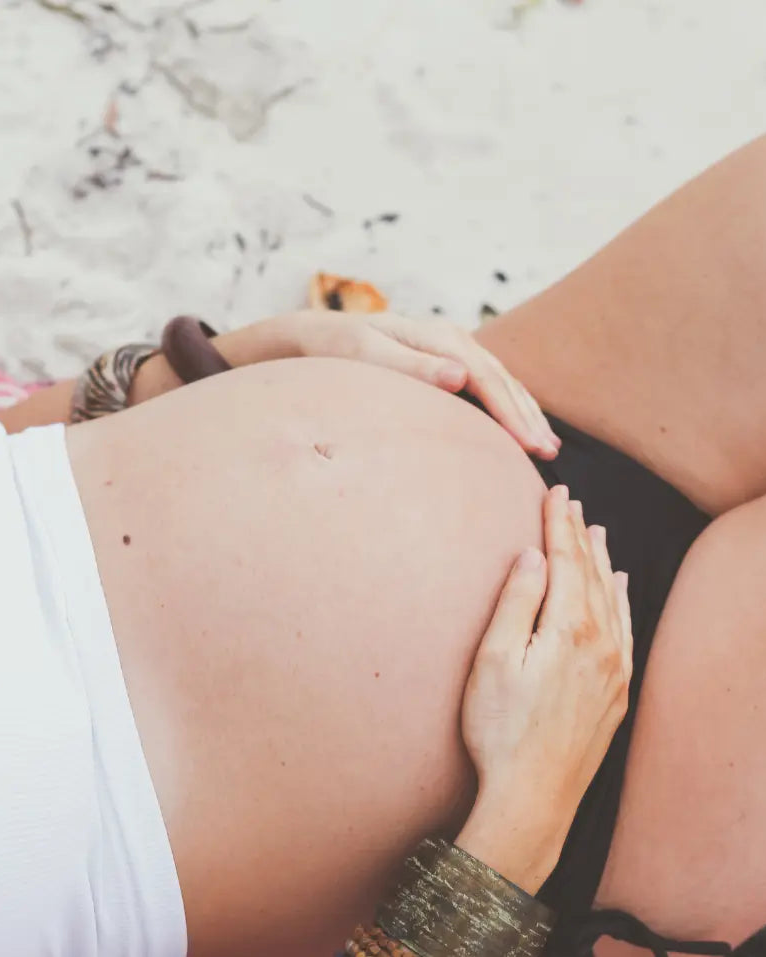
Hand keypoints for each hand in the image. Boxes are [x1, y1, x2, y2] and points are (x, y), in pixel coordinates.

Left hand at [220, 310, 559, 458]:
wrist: (312, 337)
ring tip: (545, 446)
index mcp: (438, 338)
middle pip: (502, 380)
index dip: (513, 413)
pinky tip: (516, 426)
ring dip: (524, 411)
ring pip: (500, 381)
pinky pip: (486, 385)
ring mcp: (449, 349)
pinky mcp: (443, 363)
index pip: (488, 379)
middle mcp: (450, 340)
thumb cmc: (333, 351)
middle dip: (528, 416)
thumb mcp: (365, 355)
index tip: (531, 445)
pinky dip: (507, 405)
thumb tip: (461, 377)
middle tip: (548, 455)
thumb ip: (412, 367)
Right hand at [455, 485, 631, 892]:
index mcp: (568, 629)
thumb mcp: (493, 661)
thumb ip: (515, 602)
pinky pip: (627, 630)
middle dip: (579, 533)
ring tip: (596, 531)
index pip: (565, 560)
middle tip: (571, 501)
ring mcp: (614, 669)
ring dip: (603, 561)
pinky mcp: (617, 692)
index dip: (558, 522)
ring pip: (613, 598)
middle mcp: (601, 643)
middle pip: (592, 573)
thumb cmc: (499, 730)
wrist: (532, 798)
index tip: (555, 492)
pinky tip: (622, 586)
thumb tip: (531, 556)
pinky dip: (624, 601)